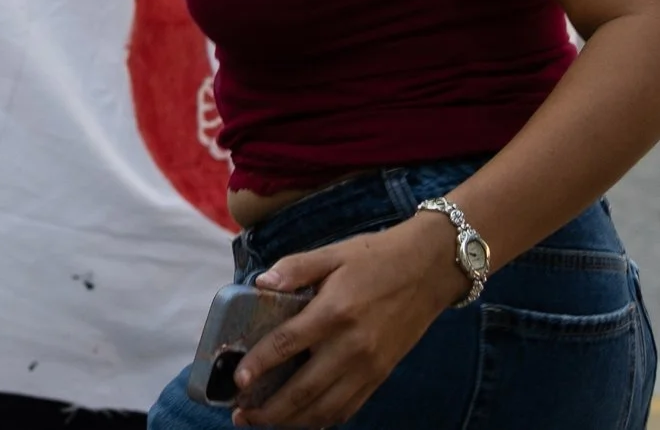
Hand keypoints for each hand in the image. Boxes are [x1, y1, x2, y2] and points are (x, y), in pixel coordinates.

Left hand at [230, 218, 471, 427]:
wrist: (429, 270)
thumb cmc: (375, 258)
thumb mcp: (332, 253)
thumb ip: (294, 268)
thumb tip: (260, 282)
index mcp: (335, 312)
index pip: (288, 345)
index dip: (259, 365)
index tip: (236, 380)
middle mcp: (353, 347)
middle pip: (304, 389)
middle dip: (268, 409)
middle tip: (239, 414)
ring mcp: (370, 367)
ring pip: (326, 407)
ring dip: (292, 421)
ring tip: (262, 422)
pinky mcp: (381, 376)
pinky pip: (349, 407)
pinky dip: (323, 419)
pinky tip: (301, 419)